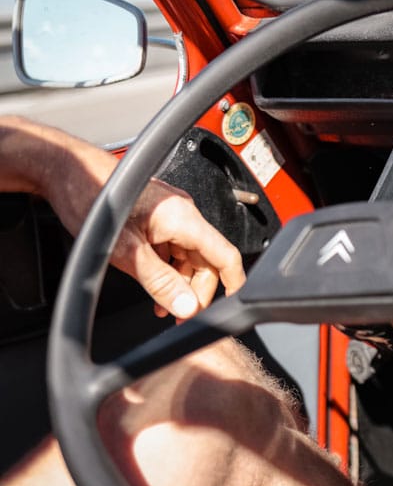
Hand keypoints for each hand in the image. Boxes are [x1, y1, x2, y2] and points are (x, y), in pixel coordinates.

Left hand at [0, 117, 244, 317]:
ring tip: (163, 304)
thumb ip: (158, 281)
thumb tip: (185, 305)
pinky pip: (173, 248)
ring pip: (190, 256)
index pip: (225, 255)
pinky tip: (153, 283)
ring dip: (180, 282)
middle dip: (197, 290)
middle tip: (180, 313)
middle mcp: (184, 214)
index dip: (233, 283)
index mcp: (184, 218)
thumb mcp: (125, 251)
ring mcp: (172, 215)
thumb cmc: (91, 197)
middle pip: (207, 260)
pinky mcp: (158, 217)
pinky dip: (168, 268)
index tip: (232, 304)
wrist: (67, 172)